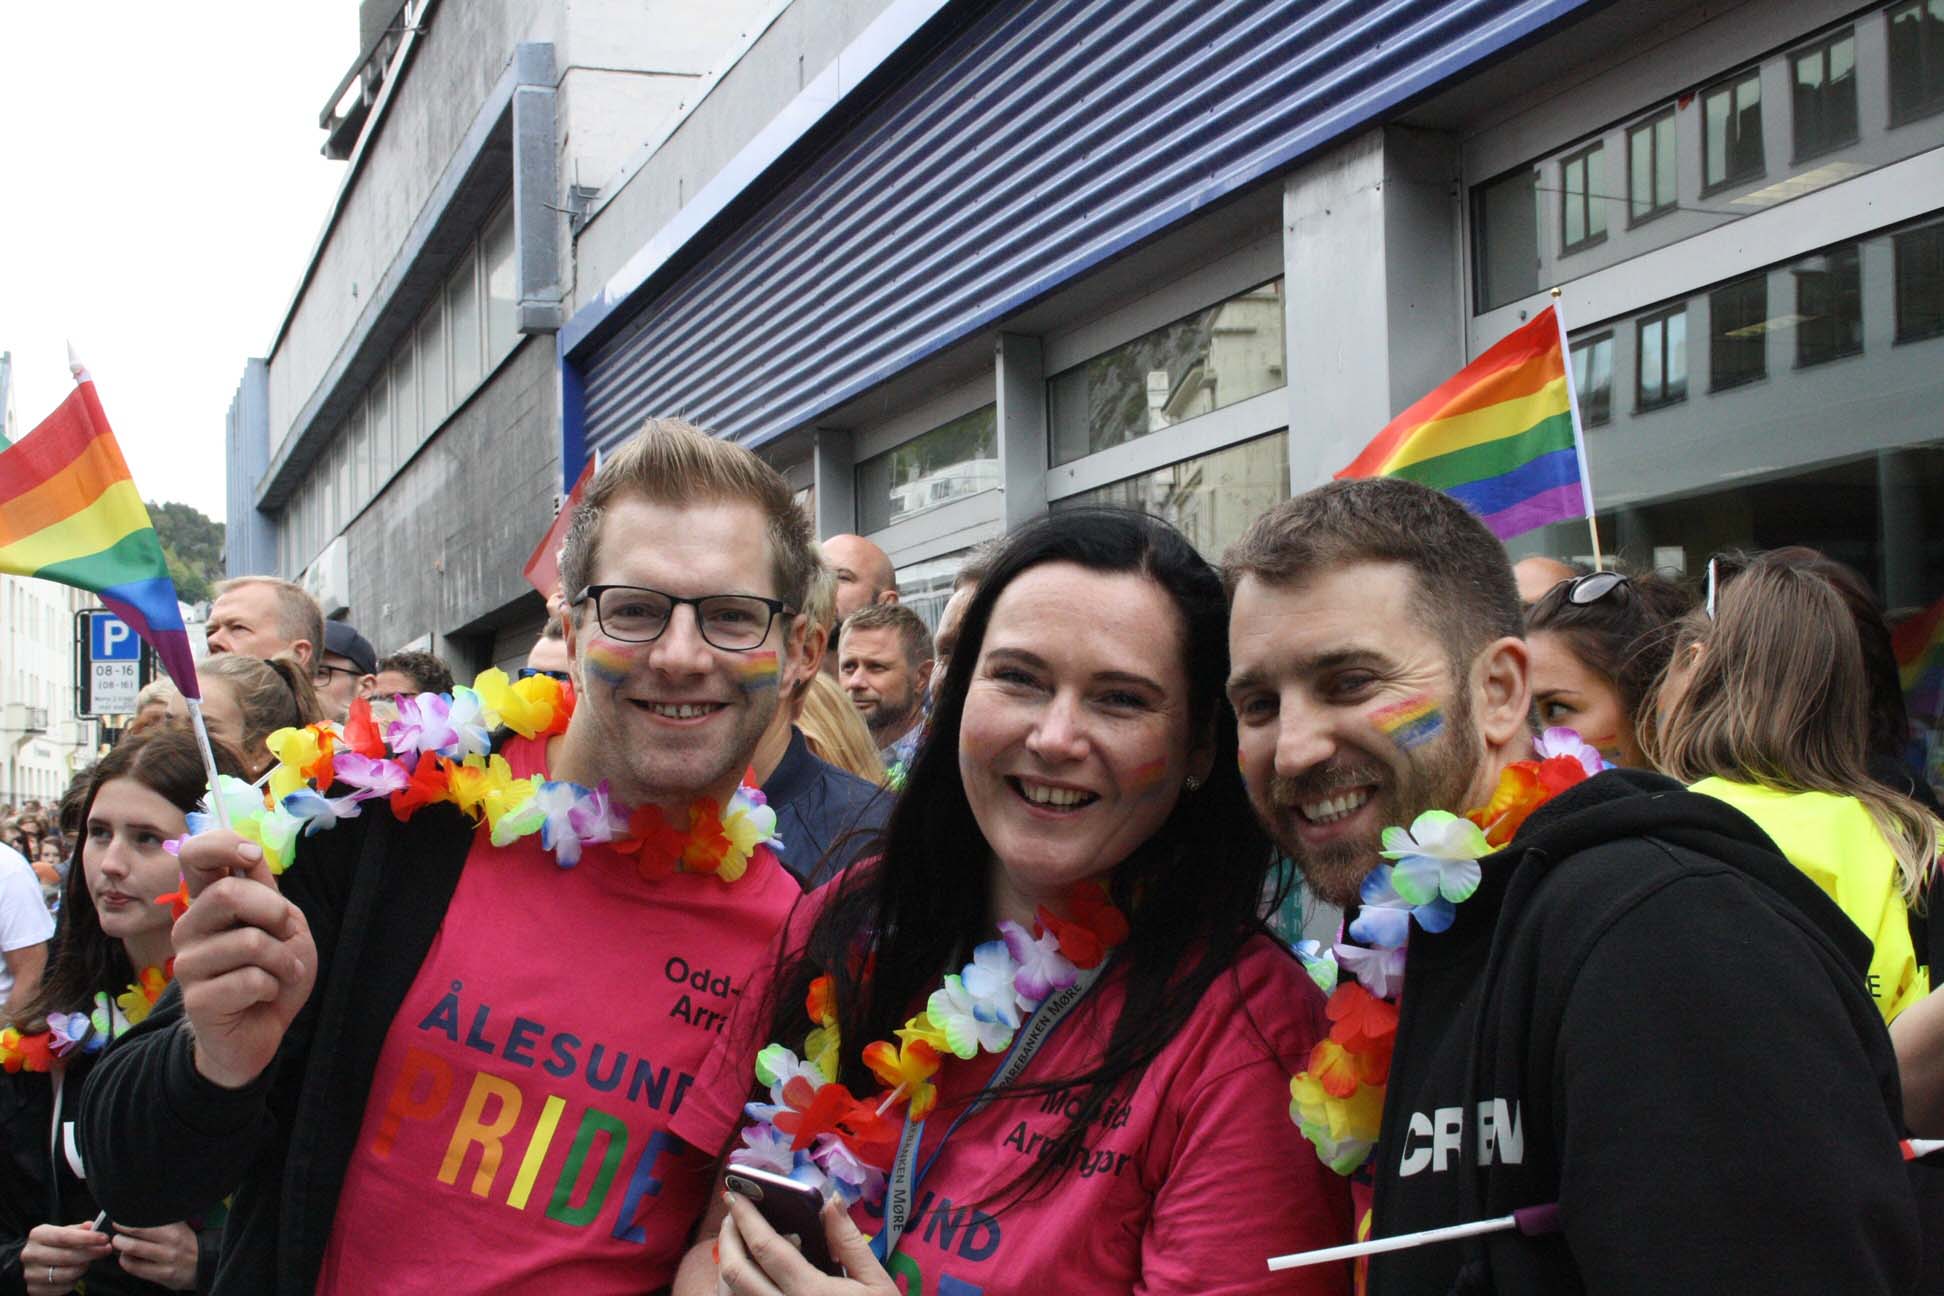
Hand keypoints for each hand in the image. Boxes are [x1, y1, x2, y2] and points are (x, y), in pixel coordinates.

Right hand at [21, 1221, 111, 1294]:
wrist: (32, 1261)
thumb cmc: (52, 1244)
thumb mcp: (62, 1231)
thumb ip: (78, 1230)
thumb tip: (92, 1226)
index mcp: (38, 1236)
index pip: (64, 1237)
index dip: (86, 1238)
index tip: (104, 1238)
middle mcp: (30, 1254)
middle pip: (66, 1256)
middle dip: (90, 1253)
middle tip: (106, 1249)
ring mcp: (31, 1274)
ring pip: (65, 1274)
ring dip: (83, 1268)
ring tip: (90, 1261)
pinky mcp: (34, 1289)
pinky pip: (62, 1288)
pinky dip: (74, 1281)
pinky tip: (76, 1272)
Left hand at [111, 1222, 198, 1289]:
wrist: (206, 1262)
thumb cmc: (189, 1243)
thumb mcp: (180, 1226)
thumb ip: (162, 1221)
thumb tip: (138, 1215)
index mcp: (175, 1229)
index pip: (142, 1224)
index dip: (125, 1223)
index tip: (119, 1221)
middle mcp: (170, 1245)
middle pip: (134, 1239)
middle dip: (119, 1238)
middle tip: (117, 1236)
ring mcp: (166, 1262)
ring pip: (133, 1254)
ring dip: (121, 1249)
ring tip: (121, 1246)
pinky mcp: (163, 1276)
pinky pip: (136, 1269)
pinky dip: (126, 1262)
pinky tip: (127, 1259)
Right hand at [173, 832, 316, 1088]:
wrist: (262, 1032)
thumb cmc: (273, 972)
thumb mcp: (284, 925)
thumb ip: (267, 893)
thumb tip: (249, 860)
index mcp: (210, 903)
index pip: (195, 856)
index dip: (223, 845)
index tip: (252, 857)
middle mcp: (190, 927)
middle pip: (228, 895)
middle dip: (275, 913)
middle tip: (288, 935)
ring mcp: (188, 963)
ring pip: (249, 941)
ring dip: (284, 959)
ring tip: (283, 973)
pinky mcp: (196, 999)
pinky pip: (252, 980)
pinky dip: (274, 987)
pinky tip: (265, 996)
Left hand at [715, 1192, 896, 1295]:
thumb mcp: (877, 1283)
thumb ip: (850, 1242)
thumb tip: (831, 1201)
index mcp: (810, 1293)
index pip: (766, 1248)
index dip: (746, 1217)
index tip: (735, 1194)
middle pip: (735, 1272)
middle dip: (727, 1237)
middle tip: (732, 1215)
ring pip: (730, 1295)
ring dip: (727, 1265)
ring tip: (737, 1243)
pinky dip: (734, 1290)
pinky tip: (748, 1276)